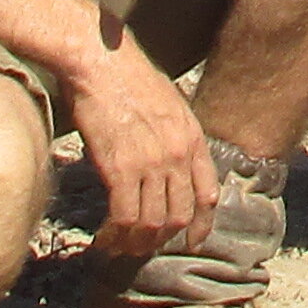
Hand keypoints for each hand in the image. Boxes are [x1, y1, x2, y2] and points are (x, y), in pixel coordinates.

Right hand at [61, 24, 217, 257]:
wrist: (100, 61)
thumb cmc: (126, 77)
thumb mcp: (168, 104)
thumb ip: (175, 136)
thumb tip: (169, 163)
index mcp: (193, 137)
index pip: (208, 195)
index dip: (201, 226)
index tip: (191, 242)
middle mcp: (178, 154)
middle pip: (180, 216)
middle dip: (161, 239)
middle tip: (142, 246)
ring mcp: (152, 163)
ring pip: (152, 223)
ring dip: (135, 243)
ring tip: (118, 247)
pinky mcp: (121, 168)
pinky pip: (124, 218)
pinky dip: (114, 236)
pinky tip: (103, 239)